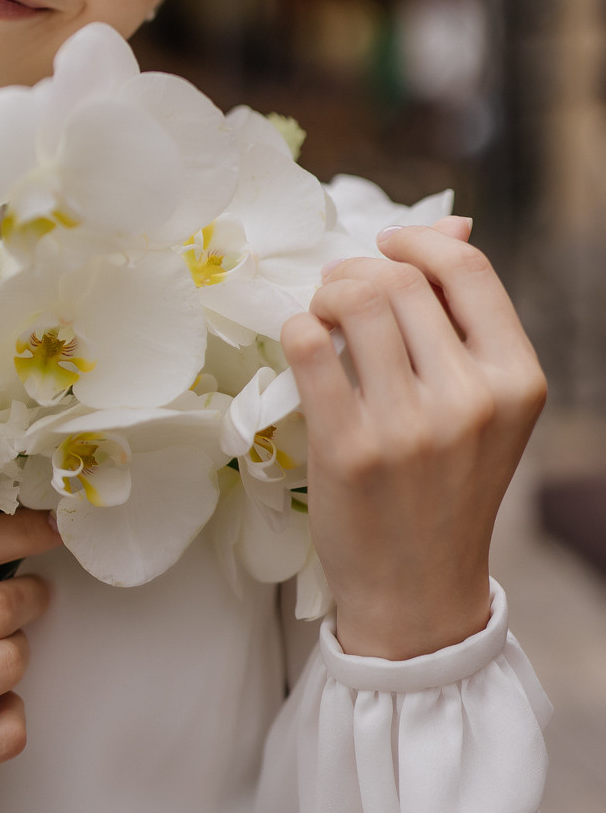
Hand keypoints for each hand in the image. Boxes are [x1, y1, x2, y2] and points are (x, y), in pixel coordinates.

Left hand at [280, 219, 545, 659]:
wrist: (416, 590)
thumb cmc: (445, 485)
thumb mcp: (483, 404)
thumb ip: (466, 316)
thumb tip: (450, 221)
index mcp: (515, 381)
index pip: (467, 271)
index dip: (418, 243)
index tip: (387, 248)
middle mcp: (470, 401)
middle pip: (399, 281)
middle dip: (357, 271)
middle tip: (338, 291)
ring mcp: (409, 427)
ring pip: (353, 302)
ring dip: (324, 294)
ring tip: (320, 314)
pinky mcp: (348, 448)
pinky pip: (308, 344)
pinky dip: (297, 327)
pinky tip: (302, 342)